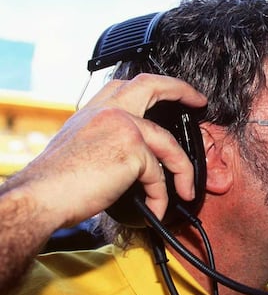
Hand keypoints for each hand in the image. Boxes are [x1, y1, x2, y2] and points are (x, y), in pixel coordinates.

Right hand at [0, 74, 205, 291]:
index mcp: (94, 110)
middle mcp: (109, 111)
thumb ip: (105, 139)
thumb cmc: (55, 182)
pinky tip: (156, 209)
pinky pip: (159, 176)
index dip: (155, 85)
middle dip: (182, 89)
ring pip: (169, 145)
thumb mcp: (79, 146)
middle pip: (153, 86)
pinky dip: (161, 196)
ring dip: (183, 171)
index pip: (128, 85)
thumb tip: (133, 157)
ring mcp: (123, 126)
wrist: (40, 196)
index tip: (173, 91)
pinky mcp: (132, 150)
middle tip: (199, 102)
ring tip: (186, 191)